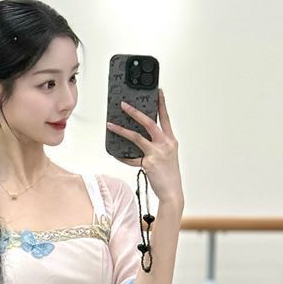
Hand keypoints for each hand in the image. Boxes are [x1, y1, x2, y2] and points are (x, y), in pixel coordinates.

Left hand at [106, 88, 182, 202]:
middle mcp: (165, 144)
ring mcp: (156, 153)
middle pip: (149, 123)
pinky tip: (115, 154)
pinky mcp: (148, 163)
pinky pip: (131, 158)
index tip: (158, 91)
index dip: (161, 103)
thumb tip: (140, 138)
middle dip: (135, 112)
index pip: (165, 118)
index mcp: (170, 140)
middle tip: (123, 105)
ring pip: (136, 137)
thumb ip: (157, 145)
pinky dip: (122, 156)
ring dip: (121, 130)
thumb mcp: (167, 155)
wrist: (172, 191)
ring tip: (110, 125)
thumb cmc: (169, 174)